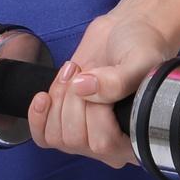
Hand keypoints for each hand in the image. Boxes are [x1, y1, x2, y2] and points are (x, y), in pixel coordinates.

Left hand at [28, 10, 176, 168]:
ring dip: (58, 98)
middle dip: (73, 97)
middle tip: (88, 69)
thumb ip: (118, 80)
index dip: (95, 109)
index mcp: (138, 139)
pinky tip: (44, 96)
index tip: (102, 76)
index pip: (104, 143)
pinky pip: (43, 137)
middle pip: (75, 139)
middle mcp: (113, 146)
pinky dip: (38, 115)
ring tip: (74, 73)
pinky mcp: (67, 123)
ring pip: (56, 137)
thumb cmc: (140, 48)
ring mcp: (88, 136)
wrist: (122, 33)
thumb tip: (83, 89)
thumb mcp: (140, 60)